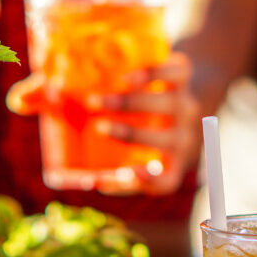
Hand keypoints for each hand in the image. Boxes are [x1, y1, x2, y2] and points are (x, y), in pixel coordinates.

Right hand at [88, 53, 198, 194]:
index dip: (152, 181)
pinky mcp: (185, 75)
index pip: (168, 182)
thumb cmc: (143, 124)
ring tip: (95, 101)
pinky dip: (152, 75)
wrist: (179, 87)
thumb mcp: (127, 148)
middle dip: (131, 134)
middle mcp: (183, 136)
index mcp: (171, 162)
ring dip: (129, 104)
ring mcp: (186, 105)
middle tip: (99, 127)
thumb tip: (69, 167)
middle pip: (166, 141)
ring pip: (168, 105)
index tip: (129, 172)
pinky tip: (126, 79)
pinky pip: (176, 74)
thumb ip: (102, 159)